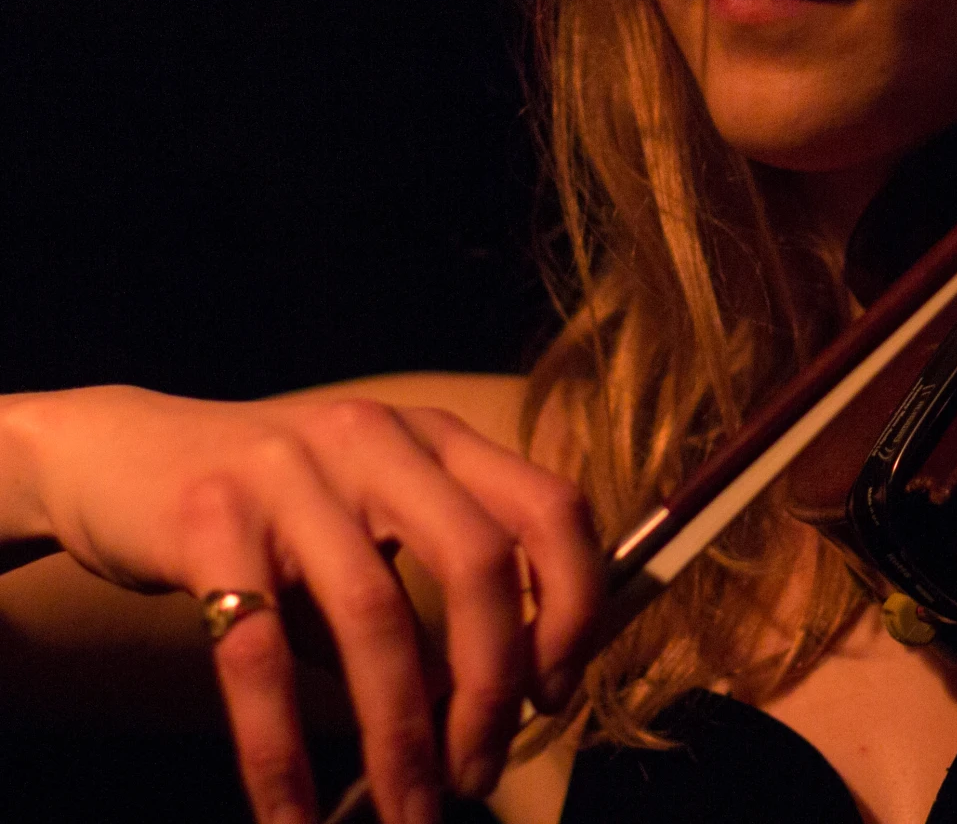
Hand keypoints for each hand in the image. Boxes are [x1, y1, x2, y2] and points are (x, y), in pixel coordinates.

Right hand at [1, 386, 601, 823]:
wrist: (112, 457)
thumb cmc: (268, 512)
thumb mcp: (366, 526)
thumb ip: (427, 597)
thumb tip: (487, 711)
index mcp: (437, 439)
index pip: (551, 508)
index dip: (575, 606)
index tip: (555, 694)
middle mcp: (378, 440)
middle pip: (478, 562)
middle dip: (492, 685)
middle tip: (482, 773)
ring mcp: (290, 473)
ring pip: (374, 615)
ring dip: (401, 736)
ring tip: (412, 812)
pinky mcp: (206, 521)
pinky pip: (257, 656)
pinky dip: (280, 751)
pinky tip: (291, 816)